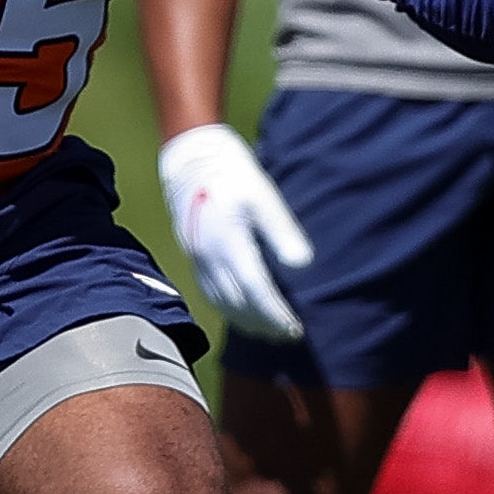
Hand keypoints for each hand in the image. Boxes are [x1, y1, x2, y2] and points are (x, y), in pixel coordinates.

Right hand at [157, 124, 313, 341]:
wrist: (190, 159)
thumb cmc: (233, 173)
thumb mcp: (264, 197)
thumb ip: (282, 233)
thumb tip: (302, 265)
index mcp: (229, 242)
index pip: (256, 291)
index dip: (277, 314)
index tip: (296, 328)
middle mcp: (209, 256)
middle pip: (238, 304)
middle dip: (265, 324)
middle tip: (291, 335)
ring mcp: (198, 258)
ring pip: (222, 303)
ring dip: (247, 322)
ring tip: (271, 332)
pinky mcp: (194, 255)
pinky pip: (210, 293)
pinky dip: (229, 310)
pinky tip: (244, 313)